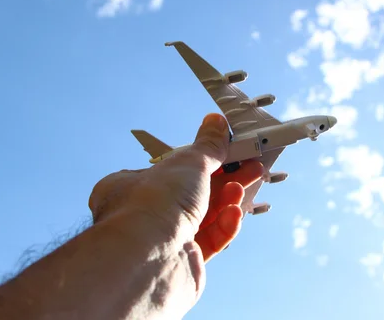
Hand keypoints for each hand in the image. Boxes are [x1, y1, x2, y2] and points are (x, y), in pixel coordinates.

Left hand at [89, 112, 262, 260]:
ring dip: (226, 200)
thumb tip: (216, 121)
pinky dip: (224, 226)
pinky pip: (209, 240)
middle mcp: (145, 215)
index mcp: (132, 187)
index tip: (228, 149)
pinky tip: (235, 213)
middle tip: (251, 166)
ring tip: (243, 187)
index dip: (203, 159)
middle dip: (225, 178)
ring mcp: (164, 241)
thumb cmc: (154, 203)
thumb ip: (208, 146)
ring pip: (205, 217)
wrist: (149, 261)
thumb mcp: (188, 163)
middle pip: (194, 192)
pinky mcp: (184, 262)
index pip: (172, 169)